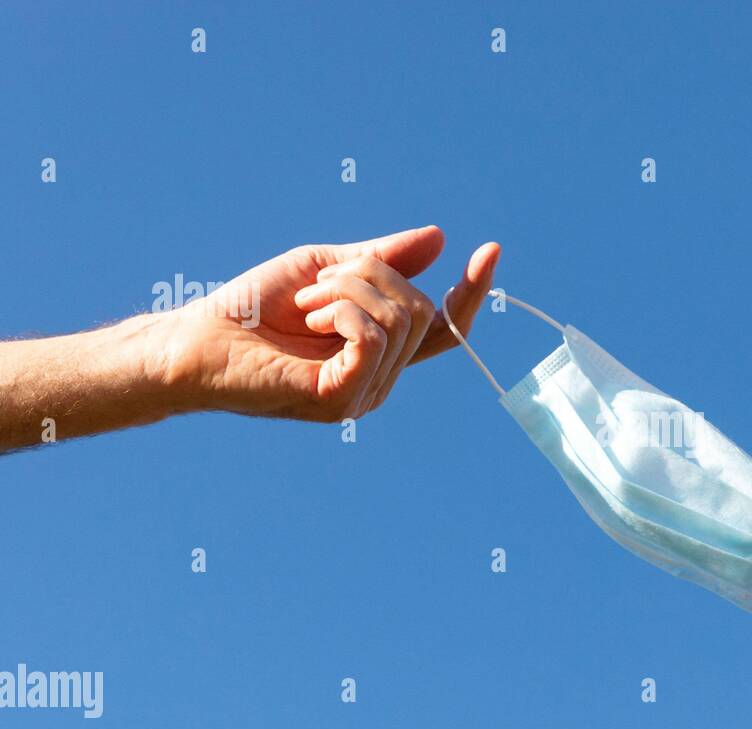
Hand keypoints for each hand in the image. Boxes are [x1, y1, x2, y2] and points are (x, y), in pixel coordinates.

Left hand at [169, 226, 499, 420]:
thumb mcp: (325, 269)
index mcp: (381, 355)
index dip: (468, 293)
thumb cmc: (253, 309)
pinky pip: (373, 338)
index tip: (490, 251)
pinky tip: (311, 318)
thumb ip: (380, 258)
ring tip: (304, 308)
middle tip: (317, 288)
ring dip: (345, 291)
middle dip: (369, 276)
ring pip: (397, 318)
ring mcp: (363, 395)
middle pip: (419, 309)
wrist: (195, 341)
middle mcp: (380, 380)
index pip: (443, 329)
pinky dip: (342, 312)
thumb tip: (438, 238)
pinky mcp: (339, 401)